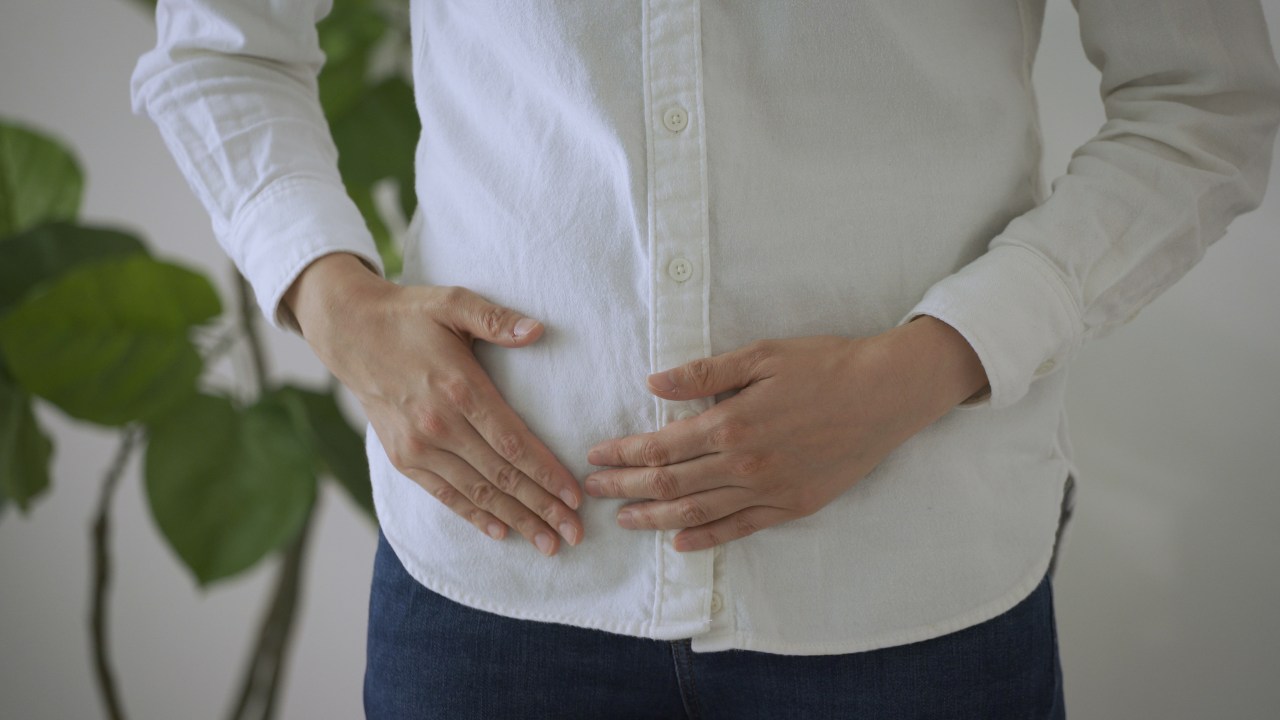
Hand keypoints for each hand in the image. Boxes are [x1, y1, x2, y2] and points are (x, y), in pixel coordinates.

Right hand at [283, 253, 582, 555]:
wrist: (350, 331)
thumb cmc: (410, 315)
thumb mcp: (453, 302)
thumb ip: (496, 319)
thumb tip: (537, 331)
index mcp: (459, 388)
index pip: (512, 442)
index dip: (546, 473)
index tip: (574, 497)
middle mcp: (438, 424)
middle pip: (500, 476)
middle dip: (542, 508)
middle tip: (575, 534)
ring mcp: (417, 445)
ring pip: (476, 492)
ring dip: (516, 521)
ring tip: (549, 544)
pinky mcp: (402, 457)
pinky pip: (445, 494)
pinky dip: (475, 515)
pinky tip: (502, 532)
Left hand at [583, 316, 986, 551]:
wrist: (886, 393)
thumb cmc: (824, 365)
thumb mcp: (761, 355)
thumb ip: (704, 373)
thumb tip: (653, 383)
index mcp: (732, 423)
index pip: (661, 446)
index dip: (623, 454)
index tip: (596, 457)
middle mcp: (745, 464)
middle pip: (670, 484)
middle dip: (625, 488)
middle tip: (592, 492)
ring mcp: (770, 490)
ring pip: (699, 513)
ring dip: (655, 519)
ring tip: (625, 520)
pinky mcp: (793, 506)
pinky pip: (741, 528)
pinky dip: (707, 539)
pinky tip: (681, 543)